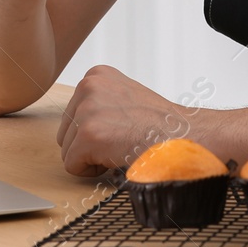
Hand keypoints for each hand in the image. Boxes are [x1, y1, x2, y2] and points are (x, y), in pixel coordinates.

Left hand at [56, 65, 189, 176]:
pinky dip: (91, 171)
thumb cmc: (158, 123)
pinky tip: (114, 157)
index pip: (73, 114)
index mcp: (95, 75)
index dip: (96, 130)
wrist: (181, 136)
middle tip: (120, 140)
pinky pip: (72, 165)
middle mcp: (87, 86)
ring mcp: (87, 110)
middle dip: (89, 144)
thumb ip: (99, 102)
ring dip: (91, 157)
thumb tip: (76, 122)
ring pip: (68, 149)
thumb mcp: (125, 96)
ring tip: (120, 146)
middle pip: (66, 131)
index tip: (121, 127)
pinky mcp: (88, 135)